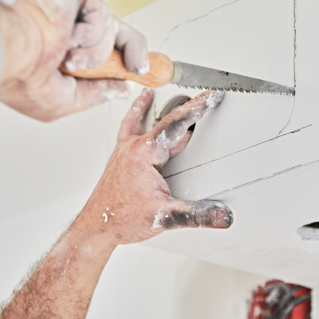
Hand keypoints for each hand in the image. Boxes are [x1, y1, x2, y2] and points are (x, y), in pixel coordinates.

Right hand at [0, 0, 149, 121]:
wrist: (13, 54)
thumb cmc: (23, 78)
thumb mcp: (64, 101)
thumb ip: (95, 92)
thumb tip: (119, 88)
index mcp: (56, 48)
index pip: (97, 47)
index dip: (121, 57)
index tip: (138, 68)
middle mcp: (62, 25)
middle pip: (113, 30)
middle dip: (132, 50)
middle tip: (138, 66)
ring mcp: (66, 7)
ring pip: (109, 30)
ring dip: (95, 55)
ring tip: (69, 61)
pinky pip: (101, 16)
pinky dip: (90, 35)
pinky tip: (68, 40)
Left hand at [74, 88, 232, 246]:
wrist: (95, 226)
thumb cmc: (119, 218)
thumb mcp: (163, 217)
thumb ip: (196, 215)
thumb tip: (222, 214)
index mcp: (142, 153)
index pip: (176, 124)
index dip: (197, 108)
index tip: (212, 96)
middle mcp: (131, 147)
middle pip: (166, 124)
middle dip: (188, 112)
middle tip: (207, 100)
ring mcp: (124, 151)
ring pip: (146, 123)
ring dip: (160, 109)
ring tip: (171, 93)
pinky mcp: (120, 157)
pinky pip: (129, 129)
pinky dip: (136, 115)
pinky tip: (139, 108)